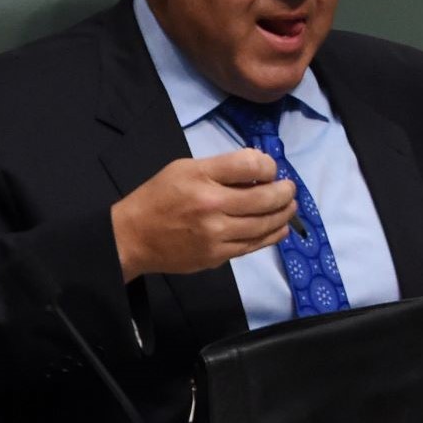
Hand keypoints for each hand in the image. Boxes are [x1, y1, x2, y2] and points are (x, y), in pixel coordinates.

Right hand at [110, 149, 296, 281]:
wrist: (132, 237)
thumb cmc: (159, 197)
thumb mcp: (185, 168)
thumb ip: (222, 167)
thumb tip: (259, 167)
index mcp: (202, 177)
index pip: (250, 165)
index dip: (268, 166)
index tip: (269, 169)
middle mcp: (212, 206)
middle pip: (265, 198)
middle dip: (285, 192)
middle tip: (290, 189)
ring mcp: (216, 235)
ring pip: (264, 225)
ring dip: (284, 215)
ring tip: (290, 207)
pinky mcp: (217, 256)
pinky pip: (253, 246)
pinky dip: (271, 236)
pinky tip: (280, 229)